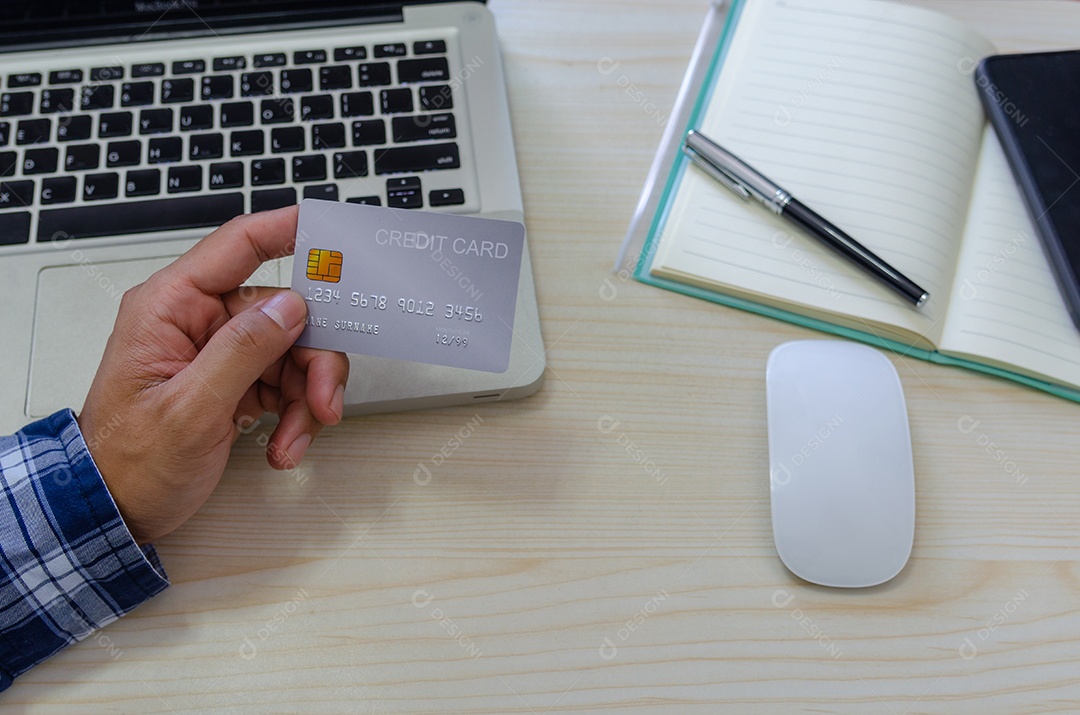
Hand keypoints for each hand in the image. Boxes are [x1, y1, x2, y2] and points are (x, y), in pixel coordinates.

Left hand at [77, 206, 348, 544]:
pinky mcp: (235, 382)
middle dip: (313, 358)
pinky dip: (296, 416)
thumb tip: (288, 307)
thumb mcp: (187, 409)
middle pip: (283, 312)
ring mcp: (219, 353)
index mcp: (171, 308)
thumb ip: (241, 351)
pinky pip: (287, 384)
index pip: (236, 247)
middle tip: (324, 398)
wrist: (120, 511)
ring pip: (294, 353)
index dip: (286, 231)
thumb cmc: (128, 463)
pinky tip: (284, 444)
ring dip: (307, 398)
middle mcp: (198, 322)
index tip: (331, 235)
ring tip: (296, 436)